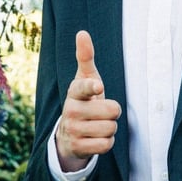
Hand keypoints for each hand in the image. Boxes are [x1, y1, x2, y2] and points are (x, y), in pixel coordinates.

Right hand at [56, 31, 121, 171]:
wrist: (69, 134)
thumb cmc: (84, 101)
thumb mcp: (85, 79)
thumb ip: (85, 57)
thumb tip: (82, 33)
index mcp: (74, 92)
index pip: (83, 87)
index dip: (92, 87)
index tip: (98, 86)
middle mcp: (70, 111)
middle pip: (111, 111)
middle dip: (113, 112)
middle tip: (102, 112)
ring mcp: (73, 130)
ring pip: (110, 129)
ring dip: (110, 128)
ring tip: (99, 124)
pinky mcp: (78, 147)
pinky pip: (106, 145)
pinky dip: (106, 142)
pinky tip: (96, 138)